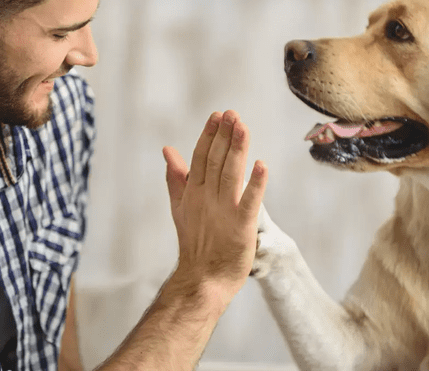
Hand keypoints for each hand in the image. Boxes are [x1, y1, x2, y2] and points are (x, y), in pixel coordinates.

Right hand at [163, 110, 267, 305]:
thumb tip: (167, 150)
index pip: (201, 157)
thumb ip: (176, 177)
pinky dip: (255, 183)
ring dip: (237, 150)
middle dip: (224, 136)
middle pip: (215, 161)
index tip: (218, 115)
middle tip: (232, 114)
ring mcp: (224, 211)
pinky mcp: (241, 226)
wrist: (202, 278)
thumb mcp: (180, 206)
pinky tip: (261, 165)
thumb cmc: (195, 242)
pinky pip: (250, 201)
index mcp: (194, 192)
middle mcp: (207, 198)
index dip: (210, 135)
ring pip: (230, 174)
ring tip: (243, 127)